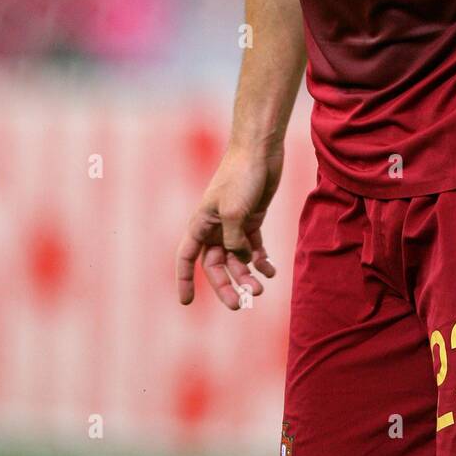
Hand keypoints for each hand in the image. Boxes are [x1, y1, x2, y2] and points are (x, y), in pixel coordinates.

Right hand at [176, 144, 282, 309]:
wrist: (260, 150)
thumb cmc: (241, 176)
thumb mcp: (234, 212)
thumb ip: (234, 240)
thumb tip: (241, 258)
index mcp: (201, 224)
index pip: (187, 257)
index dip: (185, 280)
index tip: (187, 302)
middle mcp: (215, 227)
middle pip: (216, 265)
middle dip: (226, 285)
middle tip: (240, 305)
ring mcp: (234, 224)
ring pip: (237, 258)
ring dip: (247, 274)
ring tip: (261, 288)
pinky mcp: (252, 219)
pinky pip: (254, 246)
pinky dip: (261, 260)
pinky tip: (271, 270)